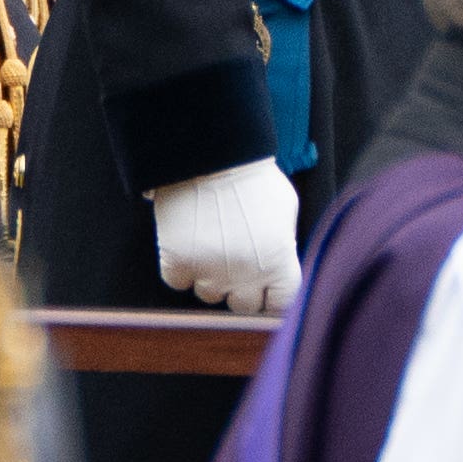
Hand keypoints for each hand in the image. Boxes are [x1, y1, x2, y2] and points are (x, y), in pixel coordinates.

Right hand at [148, 157, 300, 313]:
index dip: (271, 297)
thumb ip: (283, 245)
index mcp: (279, 263)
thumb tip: (278, 265)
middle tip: (234, 262)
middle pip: (243, 305)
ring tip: (210, 242)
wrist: (211, 156)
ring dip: (209, 275)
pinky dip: (180, 266)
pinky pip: (177, 280)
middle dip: (239, 288)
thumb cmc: (251, 178)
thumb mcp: (285, 210)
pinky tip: (187, 241)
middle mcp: (246, 276)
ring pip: (208, 294)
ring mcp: (210, 272)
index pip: (281, 304)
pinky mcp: (178, 263)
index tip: (264, 290)